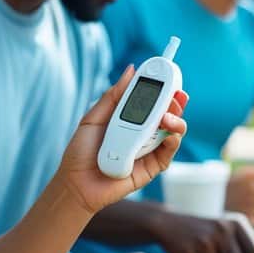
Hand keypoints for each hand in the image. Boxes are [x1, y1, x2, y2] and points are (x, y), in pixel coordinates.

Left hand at [57, 66, 187, 212]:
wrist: (76, 182)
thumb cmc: (81, 151)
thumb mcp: (94, 117)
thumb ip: (113, 96)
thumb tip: (131, 70)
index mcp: (130, 118)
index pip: (152, 100)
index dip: (163, 88)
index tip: (169, 76)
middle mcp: (143, 132)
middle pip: (167, 113)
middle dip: (176, 101)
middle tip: (177, 93)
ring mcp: (149, 149)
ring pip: (173, 131)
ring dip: (176, 120)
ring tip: (168, 116)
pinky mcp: (152, 167)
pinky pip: (168, 152)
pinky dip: (173, 141)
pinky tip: (170, 134)